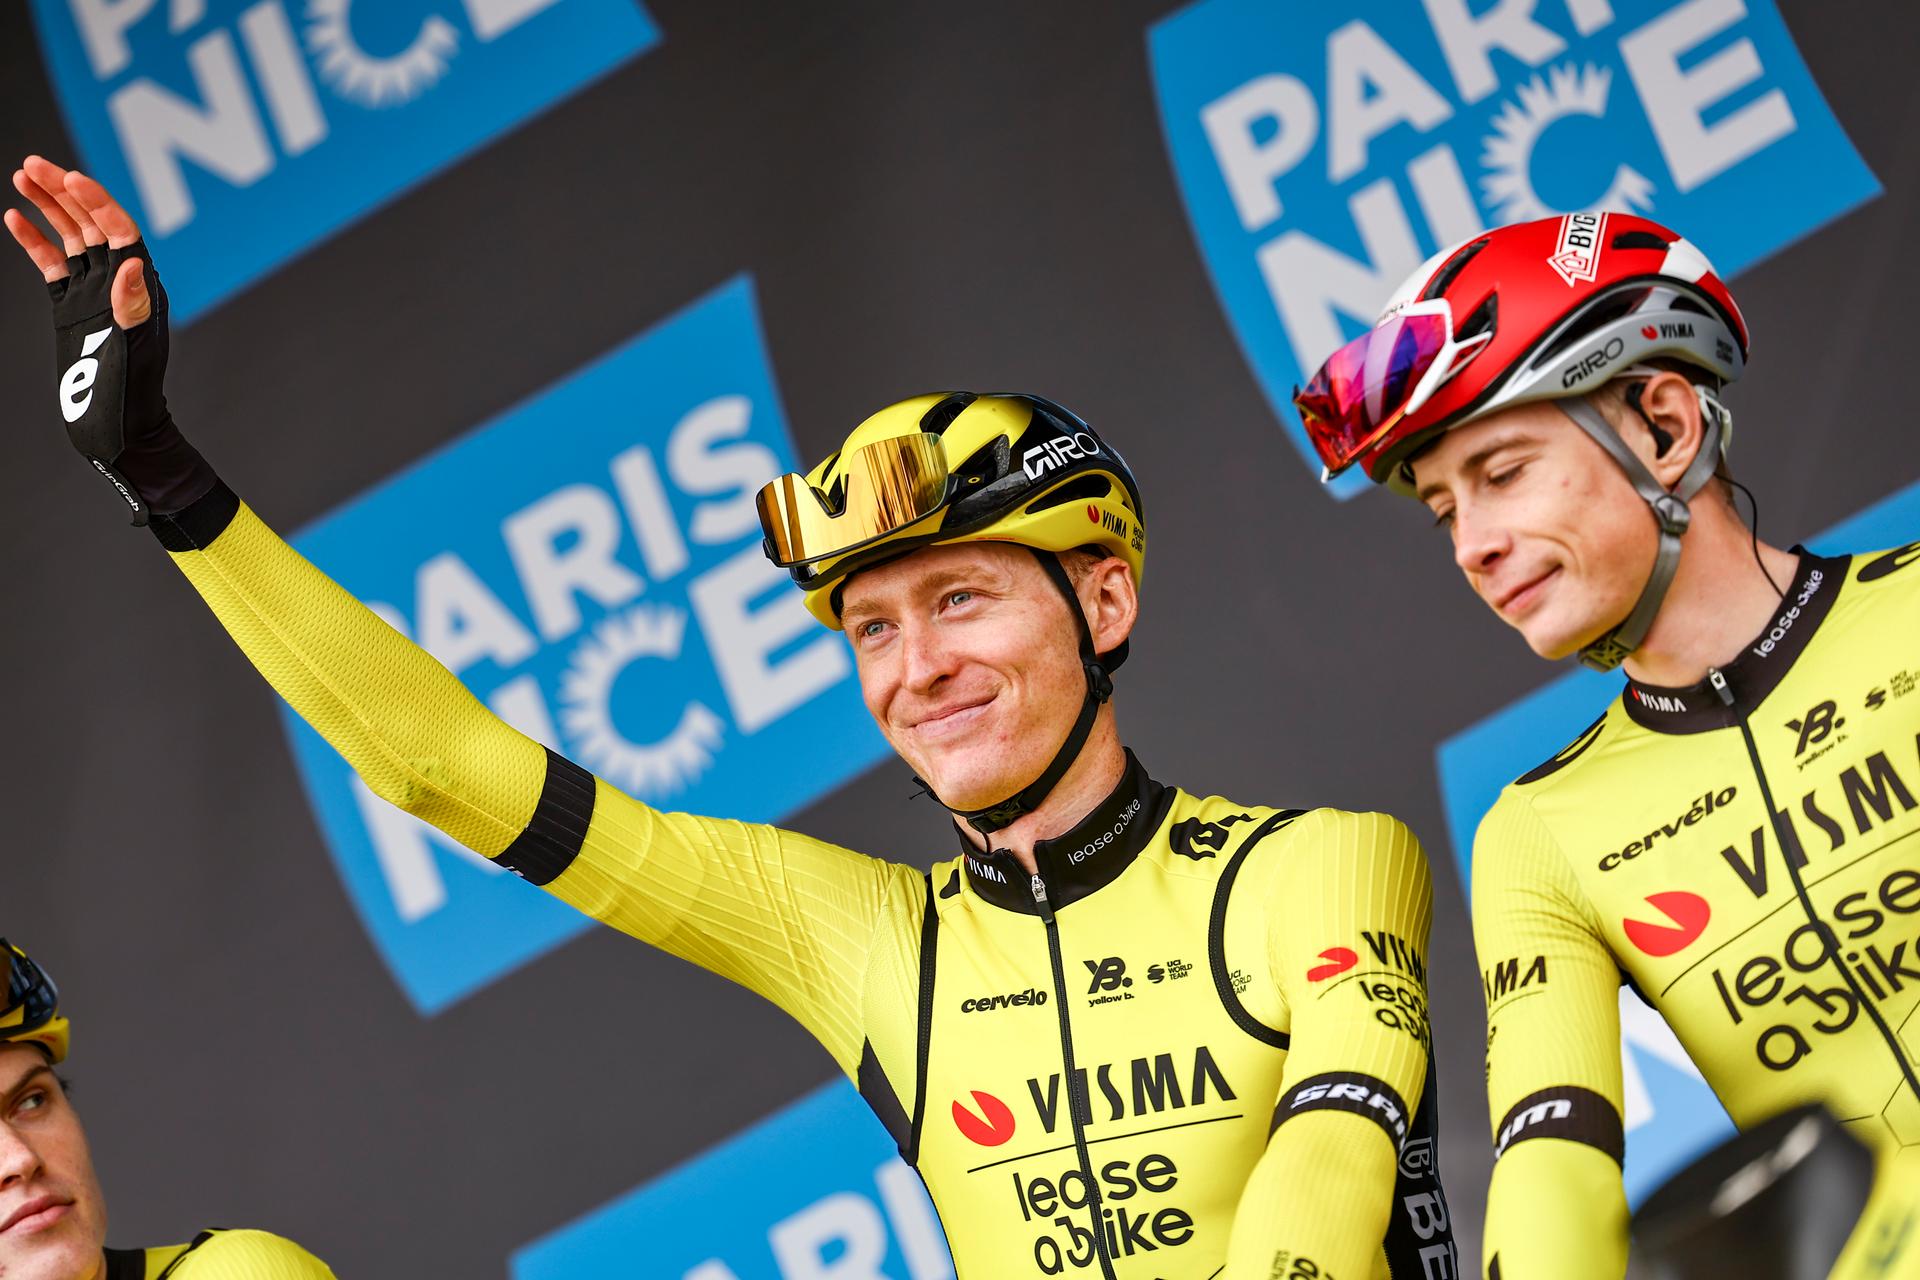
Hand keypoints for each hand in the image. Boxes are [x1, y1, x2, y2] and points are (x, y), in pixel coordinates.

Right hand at [5, 155, 213, 521]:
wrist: (120, 428)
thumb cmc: (134, 393)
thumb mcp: (135, 349)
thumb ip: (132, 308)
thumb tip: (130, 264)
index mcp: (140, 287)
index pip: (119, 232)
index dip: (96, 202)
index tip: (69, 178)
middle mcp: (117, 284)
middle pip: (91, 225)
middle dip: (64, 192)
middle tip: (33, 163)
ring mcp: (92, 293)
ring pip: (69, 238)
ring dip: (47, 206)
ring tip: (21, 176)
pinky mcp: (71, 307)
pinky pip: (52, 265)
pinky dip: (35, 241)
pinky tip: (14, 217)